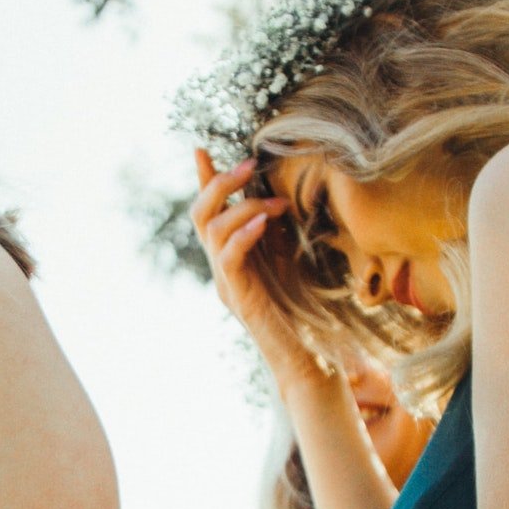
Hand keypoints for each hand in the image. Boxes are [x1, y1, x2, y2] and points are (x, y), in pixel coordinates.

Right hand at [191, 149, 331, 391]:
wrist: (307, 358)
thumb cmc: (304, 312)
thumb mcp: (290, 260)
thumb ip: (279, 233)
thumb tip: (281, 198)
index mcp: (232, 257)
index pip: (211, 213)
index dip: (205, 181)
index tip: (201, 149)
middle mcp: (222, 268)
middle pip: (201, 215)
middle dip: (220, 183)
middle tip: (249, 165)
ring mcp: (226, 283)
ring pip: (212, 231)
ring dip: (244, 207)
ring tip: (275, 204)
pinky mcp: (237, 297)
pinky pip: (227, 258)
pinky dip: (242, 234)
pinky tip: (262, 222)